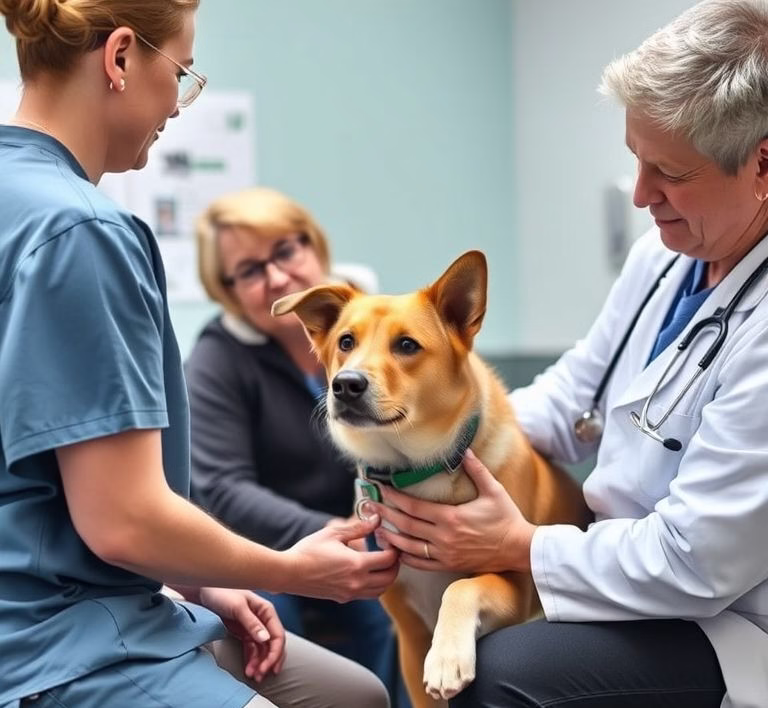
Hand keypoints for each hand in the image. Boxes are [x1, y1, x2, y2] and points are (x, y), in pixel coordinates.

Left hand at [198, 587, 285, 681]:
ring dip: (260, 663)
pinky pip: (252, 649)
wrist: (203, 591)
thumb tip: (266, 639)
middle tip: (260, 675)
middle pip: (273, 644)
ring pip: (263, 649)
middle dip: (269, 661)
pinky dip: (252, 660)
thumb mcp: (237, 607)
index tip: (267, 667)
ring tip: (253, 676)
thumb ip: (252, 623)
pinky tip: (249, 669)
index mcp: (266, 610)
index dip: (275, 653)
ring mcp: (253, 627)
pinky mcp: (243, 633)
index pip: (278, 635)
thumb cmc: (221, 593)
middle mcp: (263, 619)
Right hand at [285, 515, 399, 601]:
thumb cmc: (308, 551)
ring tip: (381, 564)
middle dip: (395, 565)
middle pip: (390, 578)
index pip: (389, 560)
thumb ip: (359, 527)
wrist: (289, 573)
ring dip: (386, 578)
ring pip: (380, 591)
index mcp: (357, 565)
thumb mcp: (334, 533)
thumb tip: (376, 519)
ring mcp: (350, 593)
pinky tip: (367, 573)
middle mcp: (357, 583)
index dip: (394, 549)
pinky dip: (374, 586)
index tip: (389, 540)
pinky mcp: (343, 598)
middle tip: (391, 552)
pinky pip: (367, 595)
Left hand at [370, 449, 535, 572]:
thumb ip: (476, 470)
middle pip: (406, 525)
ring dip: (391, 538)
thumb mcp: (493, 490)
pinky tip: (396, 551)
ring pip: (409, 547)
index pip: (414, 507)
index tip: (382, 490)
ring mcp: (445, 553)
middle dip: (386, 515)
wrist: (519, 549)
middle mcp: (444, 537)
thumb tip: (464, 450)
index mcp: (451, 517)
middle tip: (370, 506)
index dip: (395, 498)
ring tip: (376, 529)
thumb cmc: (507, 518)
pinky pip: (421, 563)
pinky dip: (405, 557)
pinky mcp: (448, 565)